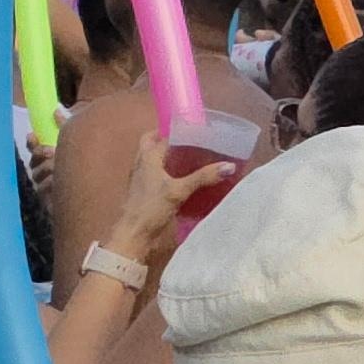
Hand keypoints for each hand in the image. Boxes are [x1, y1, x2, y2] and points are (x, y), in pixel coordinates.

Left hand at [104, 134, 204, 267]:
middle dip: (168, 140)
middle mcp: (141, 162)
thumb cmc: (152, 206)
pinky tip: (183, 178)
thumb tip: (229, 165)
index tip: (196, 130)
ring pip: (153, 158)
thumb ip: (203, 177)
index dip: (178, 131)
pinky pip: (155, 173)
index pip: (162, 135)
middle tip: (189, 141)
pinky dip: (167, 170)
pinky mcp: (144, 190)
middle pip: (152, 143)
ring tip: (190, 156)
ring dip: (167, 155)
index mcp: (147, 156)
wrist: (134, 233)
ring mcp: (140, 177)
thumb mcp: (179, 190)